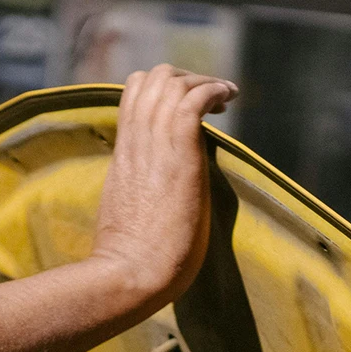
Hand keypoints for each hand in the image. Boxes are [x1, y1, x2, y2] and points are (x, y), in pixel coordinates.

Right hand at [91, 65, 237, 310]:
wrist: (130, 272)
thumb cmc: (130, 261)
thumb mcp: (128, 212)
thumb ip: (139, 191)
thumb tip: (156, 196)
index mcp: (122, 155)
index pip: (133, 98)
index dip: (159, 93)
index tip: (185, 108)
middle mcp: (135, 141)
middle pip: (151, 79)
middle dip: (184, 79)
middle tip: (210, 98)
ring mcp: (154, 143)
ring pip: (171, 81)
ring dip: (203, 82)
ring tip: (225, 95)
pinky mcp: (179, 150)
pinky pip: (195, 99)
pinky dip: (214, 90)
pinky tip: (228, 100)